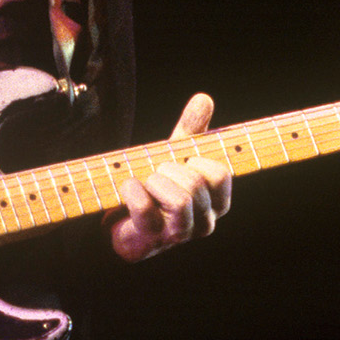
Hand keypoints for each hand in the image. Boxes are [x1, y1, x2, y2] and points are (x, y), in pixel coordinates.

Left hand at [106, 93, 232, 262]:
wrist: (120, 218)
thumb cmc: (155, 187)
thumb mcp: (173, 154)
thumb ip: (190, 130)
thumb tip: (204, 98)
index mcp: (216, 202)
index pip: (220, 174)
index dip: (196, 159)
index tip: (181, 160)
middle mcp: (204, 222)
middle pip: (196, 184)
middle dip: (169, 168)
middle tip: (156, 172)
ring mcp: (179, 235)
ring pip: (182, 201)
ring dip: (155, 181)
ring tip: (145, 182)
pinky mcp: (151, 240)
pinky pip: (145, 208)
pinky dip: (132, 190)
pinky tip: (128, 188)